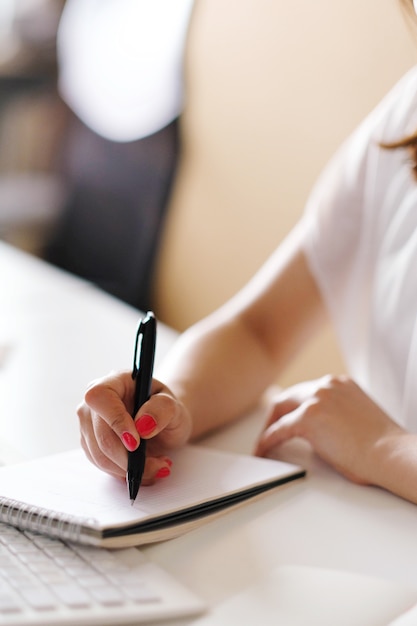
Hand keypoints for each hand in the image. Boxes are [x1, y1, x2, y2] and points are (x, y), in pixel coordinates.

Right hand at [77, 371, 191, 483]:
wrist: (161, 422)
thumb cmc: (165, 409)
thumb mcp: (174, 406)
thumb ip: (161, 409)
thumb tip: (142, 425)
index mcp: (115, 381)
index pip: (101, 397)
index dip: (115, 420)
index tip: (135, 442)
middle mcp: (96, 402)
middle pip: (100, 433)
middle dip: (128, 456)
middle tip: (156, 464)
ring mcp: (89, 423)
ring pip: (99, 455)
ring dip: (129, 468)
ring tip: (156, 465)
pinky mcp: (90, 444)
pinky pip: (102, 465)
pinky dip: (124, 472)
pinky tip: (145, 467)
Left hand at [255, 375, 403, 485]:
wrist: (390, 454)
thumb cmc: (382, 446)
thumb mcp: (357, 416)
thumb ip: (336, 413)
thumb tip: (319, 429)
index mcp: (341, 384)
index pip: (307, 391)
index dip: (293, 407)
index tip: (286, 418)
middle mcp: (327, 385)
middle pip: (289, 395)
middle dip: (277, 414)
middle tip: (269, 430)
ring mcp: (316, 399)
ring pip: (280, 408)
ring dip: (269, 425)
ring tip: (263, 442)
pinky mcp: (308, 417)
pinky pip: (278, 430)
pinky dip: (267, 440)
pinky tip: (263, 451)